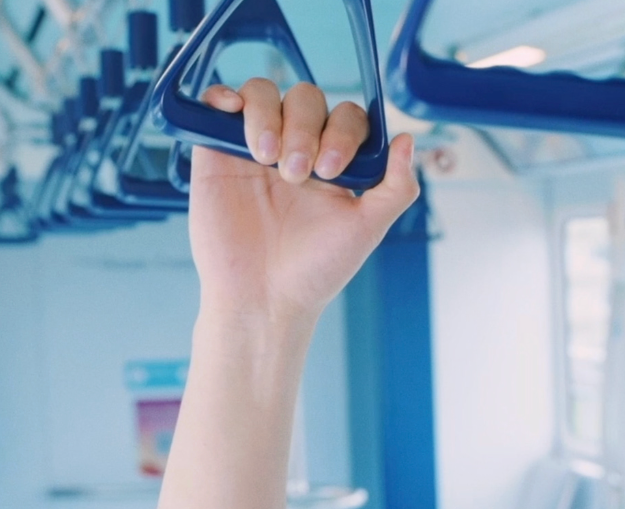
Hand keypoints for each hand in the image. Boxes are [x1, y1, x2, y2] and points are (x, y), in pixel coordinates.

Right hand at [188, 79, 418, 327]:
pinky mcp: (216, 153)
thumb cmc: (316, 270)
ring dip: (268, 117)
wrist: (262, 298)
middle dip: (306, 129)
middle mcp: (296, 148)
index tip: (332, 171)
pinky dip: (223, 96)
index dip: (343, 132)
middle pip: (305, 98)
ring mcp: (255, 148)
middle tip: (297, 174)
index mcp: (334, 162)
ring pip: (263, 93)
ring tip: (267, 160)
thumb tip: (408, 139)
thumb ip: (396, 187)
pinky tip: (231, 114)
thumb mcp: (367, 228)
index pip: (346, 116)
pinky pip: (216, 103)